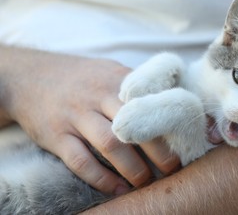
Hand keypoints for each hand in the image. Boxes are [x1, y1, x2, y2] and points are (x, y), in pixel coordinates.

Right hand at [0, 46, 179, 194]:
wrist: (31, 77)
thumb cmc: (81, 77)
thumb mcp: (109, 70)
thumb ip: (137, 85)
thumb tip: (173, 97)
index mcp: (117, 79)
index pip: (150, 102)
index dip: (169, 123)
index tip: (185, 141)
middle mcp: (98, 96)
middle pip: (134, 125)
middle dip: (158, 151)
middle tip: (173, 168)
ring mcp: (76, 116)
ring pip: (110, 145)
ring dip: (132, 168)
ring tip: (146, 182)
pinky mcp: (56, 135)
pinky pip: (81, 161)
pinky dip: (101, 178)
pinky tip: (116, 188)